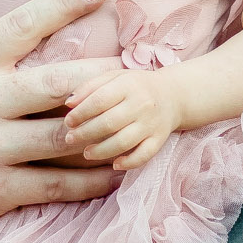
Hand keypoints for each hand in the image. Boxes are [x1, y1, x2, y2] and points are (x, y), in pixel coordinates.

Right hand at [0, 0, 123, 241]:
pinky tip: (119, 170)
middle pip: (58, 82)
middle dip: (103, 73)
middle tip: (136, 66)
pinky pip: (56, 184)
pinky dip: (93, 179)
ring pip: (65, 135)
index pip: (21, 25)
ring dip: (107, 127)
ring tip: (137, 116)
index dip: (63, 4)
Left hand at [62, 67, 182, 170]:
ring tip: (86, 153)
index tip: (69, 122)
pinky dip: (129, 163)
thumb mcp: (114, 77)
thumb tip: (68, 103)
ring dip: (101, 151)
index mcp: (129, 85)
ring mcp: (151, 124)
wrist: (173, 95)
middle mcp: (142, 104)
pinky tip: (115, 164)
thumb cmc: (136, 86)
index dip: (81, 113)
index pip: (100, 100)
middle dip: (86, 133)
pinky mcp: (159, 139)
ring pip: (124, 142)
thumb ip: (90, 87)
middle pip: (109, 123)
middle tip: (70, 139)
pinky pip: (144, 155)